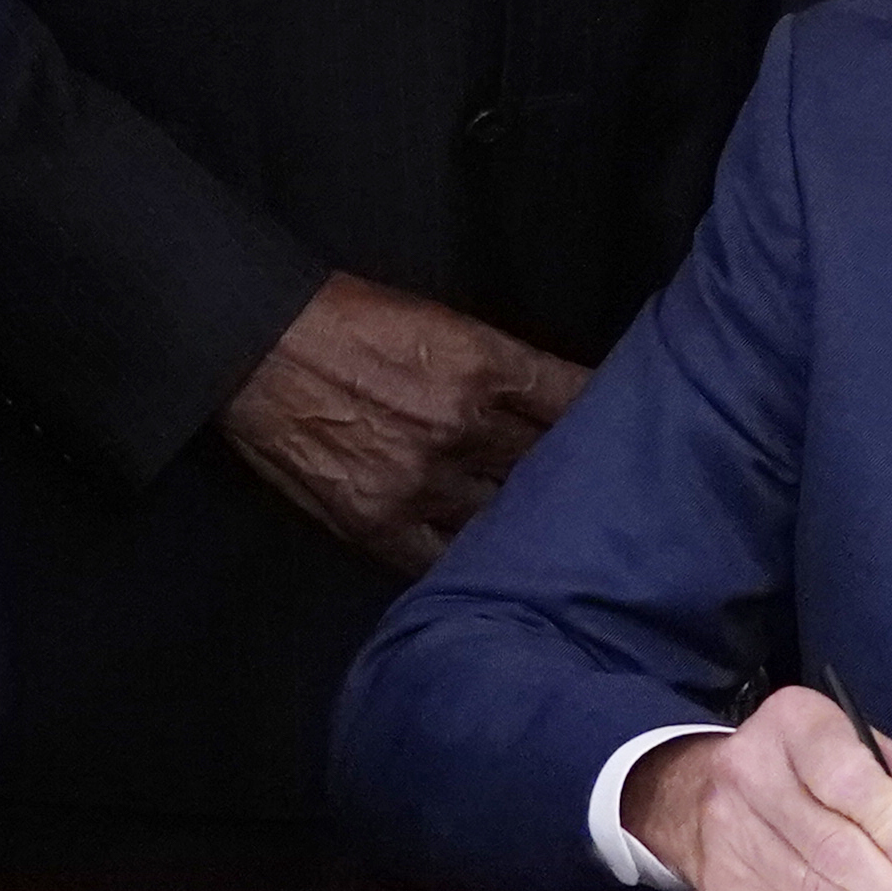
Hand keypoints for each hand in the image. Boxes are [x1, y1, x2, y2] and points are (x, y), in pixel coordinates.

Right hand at [221, 273, 586, 576]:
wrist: (256, 346)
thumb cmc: (347, 323)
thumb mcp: (441, 321)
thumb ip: (504, 366)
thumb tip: (560, 399)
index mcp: (483, 367)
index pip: (577, 404)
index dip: (611, 420)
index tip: (636, 431)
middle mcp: (461, 428)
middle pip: (551, 468)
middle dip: (582, 479)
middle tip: (609, 496)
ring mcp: (421, 482)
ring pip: (508, 520)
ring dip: (532, 528)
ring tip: (562, 543)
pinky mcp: (378, 522)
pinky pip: (445, 560)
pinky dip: (473, 562)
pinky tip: (496, 569)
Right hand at [626, 691, 891, 890]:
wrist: (730, 786)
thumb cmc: (820, 770)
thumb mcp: (883, 758)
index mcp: (795, 721)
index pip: (846, 777)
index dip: (891, 824)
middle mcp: (749, 767)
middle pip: (829, 844)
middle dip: (887, 885)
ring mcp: (727, 825)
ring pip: (811, 889)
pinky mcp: (721, 876)